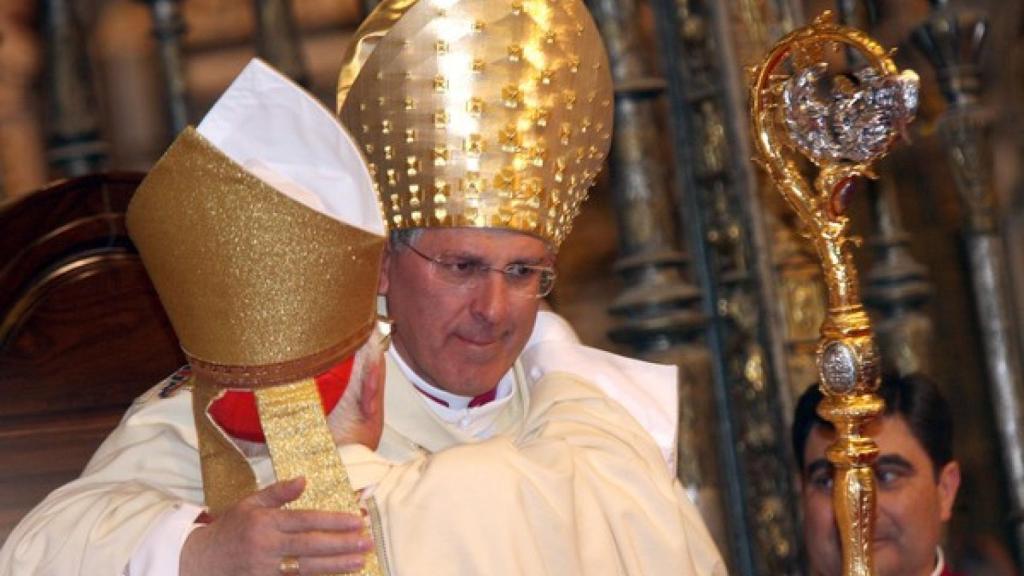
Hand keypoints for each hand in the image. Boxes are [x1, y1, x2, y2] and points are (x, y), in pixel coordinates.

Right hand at [180, 477, 371, 575]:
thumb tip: (304, 479)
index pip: (306, 521)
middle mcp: (266, 547)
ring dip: (336, 565)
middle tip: (367, 541)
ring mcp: (265, 570)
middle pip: (311, 546)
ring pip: (308, 569)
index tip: (357, 520)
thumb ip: (278, 492)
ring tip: (360, 560)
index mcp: (265, 523)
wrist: (200, 562)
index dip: (334, 521)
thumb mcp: (249, 503)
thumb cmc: (230, 529)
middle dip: (342, 544)